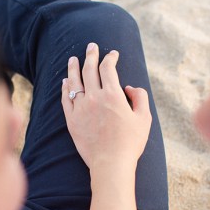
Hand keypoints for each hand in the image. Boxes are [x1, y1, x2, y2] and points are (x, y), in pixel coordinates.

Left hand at [61, 42, 151, 172]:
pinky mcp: (71, 120)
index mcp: (112, 94)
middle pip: (89, 69)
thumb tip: (129, 88)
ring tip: (73, 59)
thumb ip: (140, 97)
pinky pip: (65, 99)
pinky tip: (65, 82)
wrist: (110, 164)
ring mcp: (80, 108)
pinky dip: (65, 88)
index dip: (110, 58)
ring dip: (74, 67)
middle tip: (91, 46)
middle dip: (91, 55)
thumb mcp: (144, 118)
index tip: (112, 54)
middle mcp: (94, 97)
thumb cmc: (130, 142)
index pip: (108, 68)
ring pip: (74, 81)